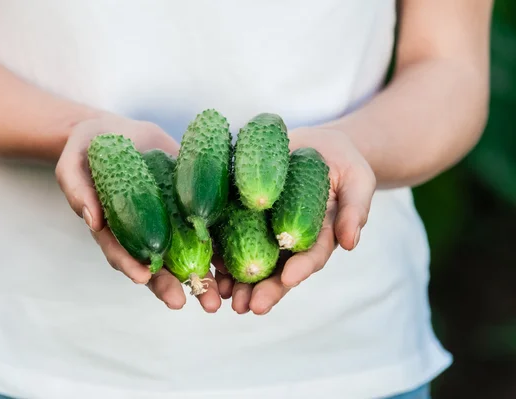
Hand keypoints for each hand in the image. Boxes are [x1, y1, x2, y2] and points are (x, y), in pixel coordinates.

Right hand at [55, 112, 221, 311]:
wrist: (115, 133)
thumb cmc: (87, 151)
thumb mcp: (73, 165)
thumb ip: (78, 189)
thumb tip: (91, 219)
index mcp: (114, 228)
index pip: (121, 252)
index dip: (131, 266)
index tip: (143, 278)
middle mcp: (142, 230)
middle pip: (157, 263)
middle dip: (171, 285)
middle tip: (186, 303)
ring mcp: (167, 218)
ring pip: (184, 253)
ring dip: (201, 275)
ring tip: (216, 297)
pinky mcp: (186, 202)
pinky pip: (202, 226)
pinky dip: (217, 244)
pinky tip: (230, 261)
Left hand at [215, 128, 375, 314]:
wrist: (317, 146)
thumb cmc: (343, 164)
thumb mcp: (357, 181)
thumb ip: (355, 209)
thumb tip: (351, 243)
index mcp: (318, 236)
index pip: (311, 257)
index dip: (300, 268)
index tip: (288, 279)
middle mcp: (290, 239)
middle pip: (278, 269)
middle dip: (265, 289)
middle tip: (250, 307)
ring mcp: (266, 228)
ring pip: (252, 258)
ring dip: (238, 281)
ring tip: (225, 295)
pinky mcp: (245, 211)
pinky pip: (231, 233)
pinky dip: (220, 250)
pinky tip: (210, 265)